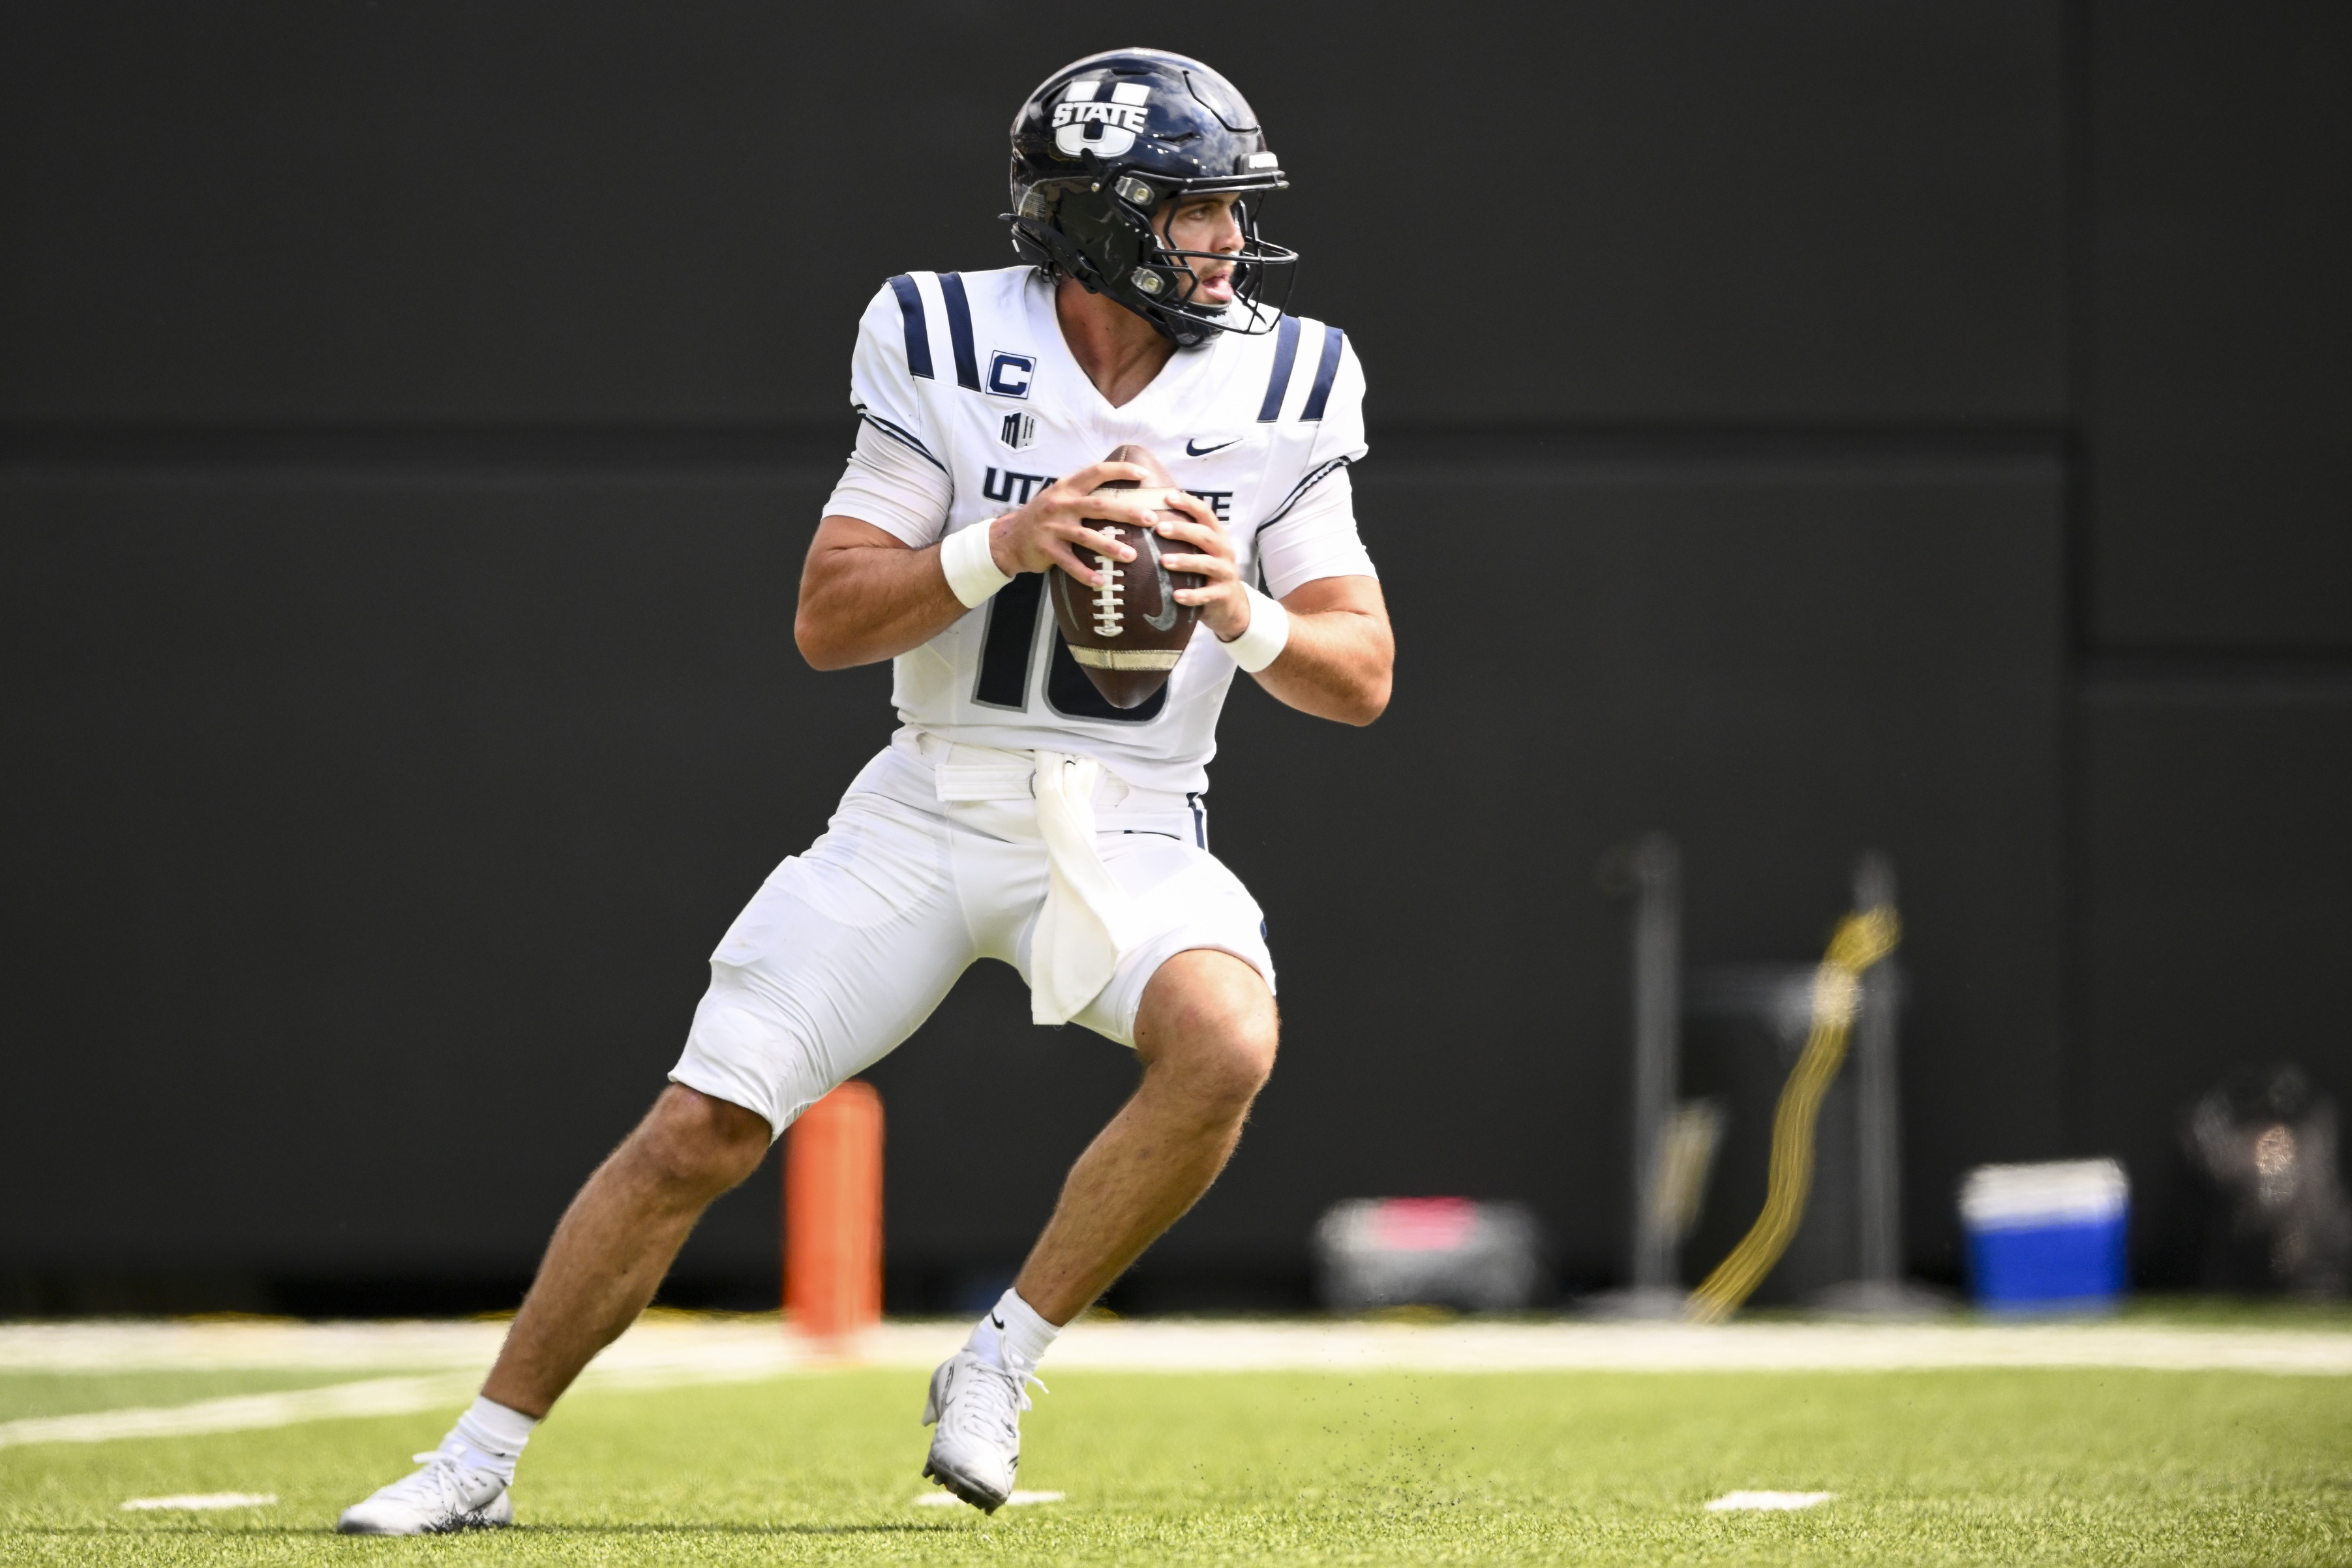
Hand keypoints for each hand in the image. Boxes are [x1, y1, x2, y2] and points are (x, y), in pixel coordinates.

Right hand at [986, 461, 1161, 587]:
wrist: (1009, 538)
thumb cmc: (1046, 517)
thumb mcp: (1061, 496)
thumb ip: (1085, 491)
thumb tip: (1123, 486)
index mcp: (1067, 487)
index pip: (1096, 472)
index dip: (1120, 471)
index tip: (1143, 474)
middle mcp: (1060, 504)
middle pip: (1099, 506)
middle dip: (1127, 512)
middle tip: (1151, 519)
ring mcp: (1052, 527)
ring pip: (1087, 536)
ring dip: (1111, 547)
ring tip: (1132, 556)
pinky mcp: (1046, 550)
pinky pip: (1070, 564)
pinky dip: (1085, 574)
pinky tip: (1101, 582)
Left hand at [1154, 492, 1248, 640]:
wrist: (1232, 605)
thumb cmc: (1207, 573)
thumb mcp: (1201, 551)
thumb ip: (1185, 537)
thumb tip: (1149, 516)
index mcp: (1217, 536)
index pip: (1205, 513)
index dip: (1188, 503)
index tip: (1167, 496)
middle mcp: (1224, 551)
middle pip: (1205, 536)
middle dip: (1183, 530)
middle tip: (1159, 528)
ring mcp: (1225, 573)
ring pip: (1207, 564)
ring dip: (1185, 561)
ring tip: (1164, 561)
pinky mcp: (1223, 595)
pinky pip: (1207, 595)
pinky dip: (1192, 596)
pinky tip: (1175, 596)